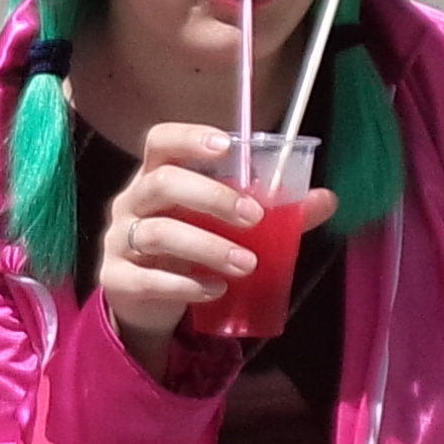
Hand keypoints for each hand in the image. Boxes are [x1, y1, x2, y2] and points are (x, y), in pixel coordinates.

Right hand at [96, 121, 335, 364]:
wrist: (147, 305)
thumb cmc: (188, 251)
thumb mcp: (226, 228)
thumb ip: (274, 213)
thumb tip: (327, 199)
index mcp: (156, 176)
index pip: (161, 141)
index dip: (189, 138)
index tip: (226, 146)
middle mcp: (132, 202)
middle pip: (163, 183)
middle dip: (213, 197)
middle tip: (255, 218)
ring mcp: (119, 241)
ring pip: (158, 233)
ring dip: (208, 247)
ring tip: (247, 264)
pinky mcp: (116, 280)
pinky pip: (148, 279)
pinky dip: (186, 285)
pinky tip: (216, 289)